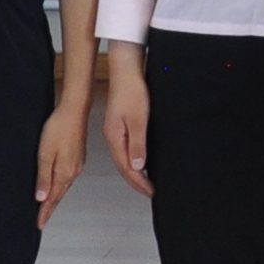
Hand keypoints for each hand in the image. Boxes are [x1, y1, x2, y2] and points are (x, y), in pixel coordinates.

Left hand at [34, 105, 84, 227]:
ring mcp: (77, 164)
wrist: (74, 111)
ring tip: (47, 207)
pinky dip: (60, 186)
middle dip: (50, 208)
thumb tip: (41, 197)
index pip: (52, 198)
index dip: (45, 212)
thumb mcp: (45, 153)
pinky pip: (67, 177)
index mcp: (65, 172)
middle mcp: (73, 171)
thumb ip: (44, 177)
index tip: (39, 223)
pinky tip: (56, 185)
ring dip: (55, 197)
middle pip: (59, 195)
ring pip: (64, 186)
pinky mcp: (77, 157)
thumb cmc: (59, 128)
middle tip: (42, 220)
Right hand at [103, 51, 152, 197]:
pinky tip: (140, 160)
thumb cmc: (132, 91)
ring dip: (135, 171)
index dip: (139, 182)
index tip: (150, 191)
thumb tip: (138, 166)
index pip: (127, 167)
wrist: (126, 72)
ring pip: (124, 158)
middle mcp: (112, 137)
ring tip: (146, 181)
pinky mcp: (119, 125)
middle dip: (137, 181)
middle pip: (123, 165)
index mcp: (115, 138)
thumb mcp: (138, 120)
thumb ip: (137, 144)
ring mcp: (114, 132)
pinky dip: (133, 159)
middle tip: (150, 191)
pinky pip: (125, 148)